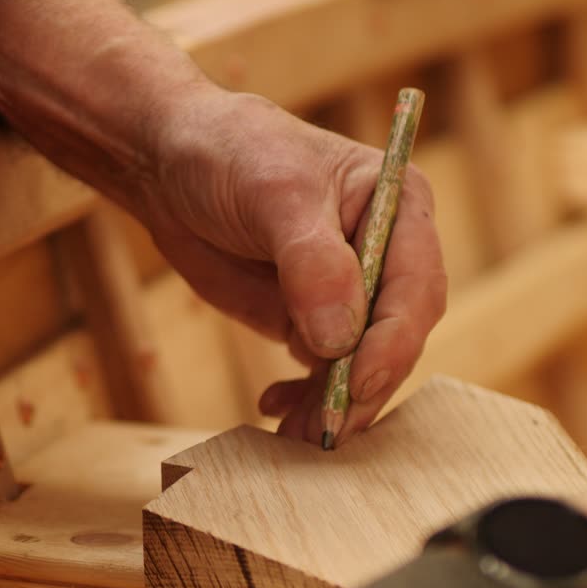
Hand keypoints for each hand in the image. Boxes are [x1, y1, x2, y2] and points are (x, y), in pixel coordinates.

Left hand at [136, 86, 446, 443]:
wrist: (170, 162)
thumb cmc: (229, 153)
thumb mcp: (273, 194)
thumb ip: (311, 262)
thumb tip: (340, 338)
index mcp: (399, 208)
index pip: (416, 288)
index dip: (392, 341)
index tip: (359, 380)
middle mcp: (385, 254)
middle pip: (394, 337)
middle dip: (363, 386)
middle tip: (328, 428)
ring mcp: (347, 291)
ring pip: (360, 364)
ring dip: (334, 404)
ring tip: (295, 433)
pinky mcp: (307, 318)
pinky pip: (322, 370)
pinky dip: (306, 397)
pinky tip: (275, 408)